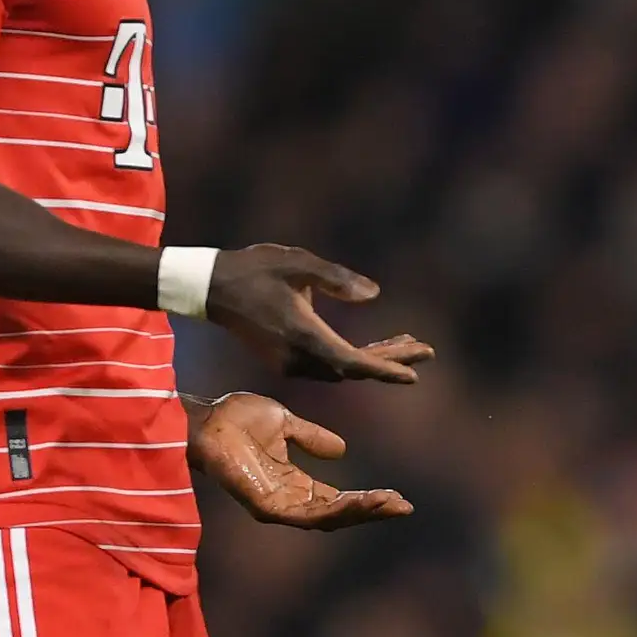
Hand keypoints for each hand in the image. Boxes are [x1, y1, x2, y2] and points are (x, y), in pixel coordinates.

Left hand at [190, 392, 413, 531]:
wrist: (207, 419)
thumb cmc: (235, 419)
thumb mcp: (286, 424)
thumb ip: (312, 438)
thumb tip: (342, 450)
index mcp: (292, 483)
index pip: (336, 500)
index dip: (365, 501)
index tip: (395, 496)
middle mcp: (287, 500)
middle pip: (338, 515)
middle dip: (372, 511)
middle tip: (404, 507)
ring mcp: (277, 507)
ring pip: (329, 519)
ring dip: (362, 513)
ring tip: (392, 505)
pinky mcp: (268, 508)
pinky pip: (311, 516)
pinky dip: (340, 511)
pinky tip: (364, 502)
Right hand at [204, 245, 430, 383]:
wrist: (210, 287)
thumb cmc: (255, 269)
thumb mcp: (299, 263)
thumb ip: (337, 279)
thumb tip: (375, 295)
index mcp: (305, 336)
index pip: (355, 362)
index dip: (386, 368)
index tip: (415, 373)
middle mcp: (298, 357)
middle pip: (354, 368)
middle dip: (390, 361)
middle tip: (425, 351)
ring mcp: (288, 362)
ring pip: (341, 369)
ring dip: (373, 360)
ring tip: (407, 344)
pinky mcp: (283, 360)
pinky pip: (327, 366)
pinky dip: (352, 358)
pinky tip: (371, 346)